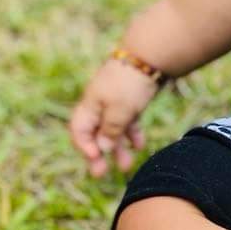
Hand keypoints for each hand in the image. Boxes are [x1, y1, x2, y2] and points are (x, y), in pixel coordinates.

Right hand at [68, 59, 160, 179]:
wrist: (151, 55)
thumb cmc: (130, 83)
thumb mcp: (119, 110)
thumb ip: (110, 130)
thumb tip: (103, 148)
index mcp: (90, 104)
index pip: (79, 130)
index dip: (84, 146)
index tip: (97, 158)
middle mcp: (100, 103)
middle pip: (95, 132)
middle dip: (98, 154)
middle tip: (101, 175)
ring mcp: (116, 100)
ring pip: (113, 129)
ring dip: (118, 147)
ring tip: (125, 166)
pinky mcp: (131, 98)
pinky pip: (127, 120)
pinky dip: (131, 133)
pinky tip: (138, 146)